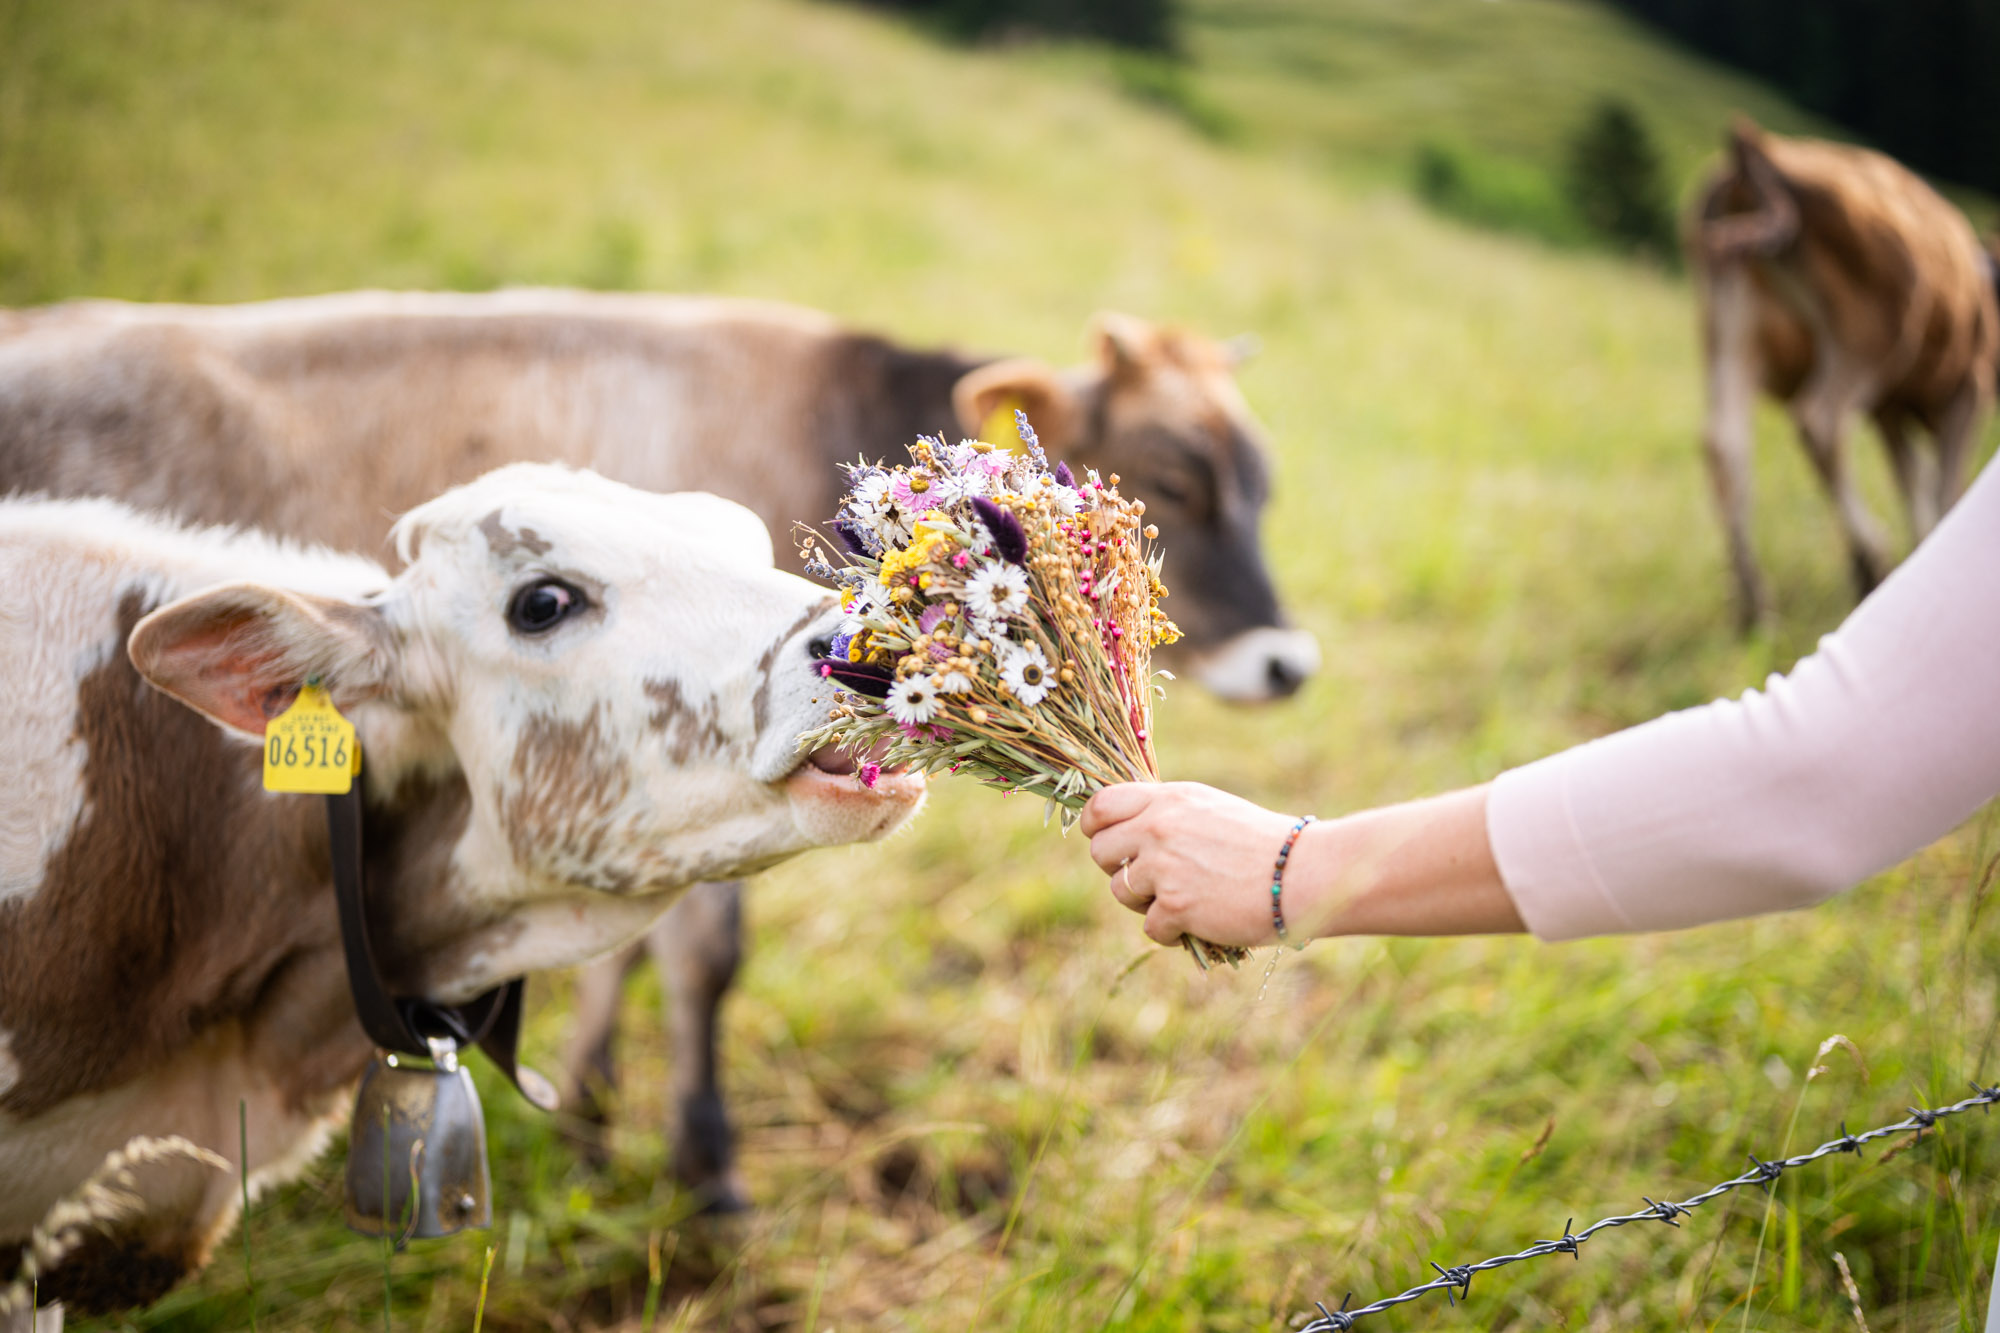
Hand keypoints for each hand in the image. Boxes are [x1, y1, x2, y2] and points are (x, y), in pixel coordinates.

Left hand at [1080, 782, 1308, 947]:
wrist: (1301, 873)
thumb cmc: (1264, 844)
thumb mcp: (1211, 809)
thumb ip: (1167, 815)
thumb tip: (1128, 832)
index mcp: (1168, 798)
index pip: (1100, 805)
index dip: (1094, 827)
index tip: (1107, 842)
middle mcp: (1159, 827)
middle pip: (1099, 852)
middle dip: (1119, 869)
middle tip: (1150, 879)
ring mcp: (1164, 866)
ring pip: (1119, 891)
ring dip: (1144, 903)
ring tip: (1182, 900)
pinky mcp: (1175, 905)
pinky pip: (1149, 926)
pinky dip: (1170, 931)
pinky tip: (1198, 921)